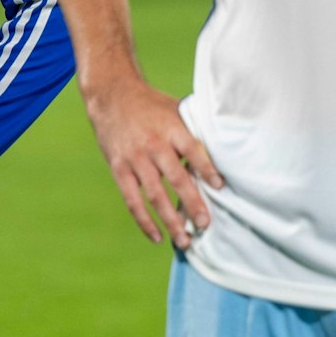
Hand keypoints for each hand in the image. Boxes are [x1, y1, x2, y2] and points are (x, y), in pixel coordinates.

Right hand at [83, 77, 223, 249]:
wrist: (112, 96)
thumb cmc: (151, 106)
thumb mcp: (175, 111)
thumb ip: (193, 133)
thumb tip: (223, 157)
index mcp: (171, 128)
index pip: (193, 150)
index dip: (206, 168)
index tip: (220, 186)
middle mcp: (153, 144)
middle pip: (176, 178)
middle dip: (192, 204)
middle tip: (206, 224)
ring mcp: (134, 158)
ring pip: (154, 195)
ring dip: (170, 220)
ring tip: (185, 240)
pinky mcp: (118, 168)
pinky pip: (132, 200)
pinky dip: (144, 221)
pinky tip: (157, 236)